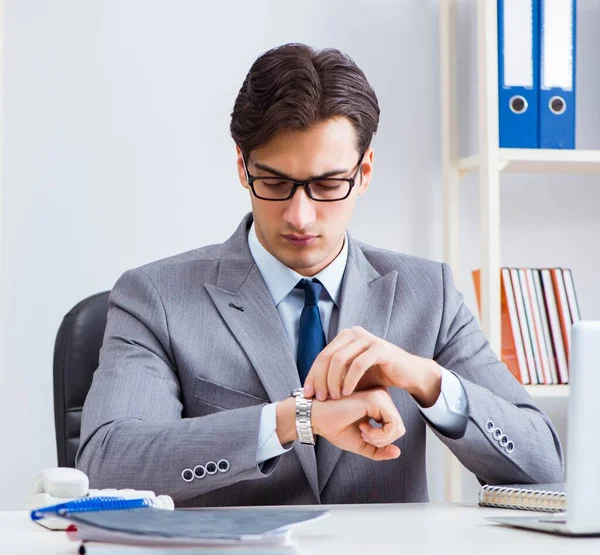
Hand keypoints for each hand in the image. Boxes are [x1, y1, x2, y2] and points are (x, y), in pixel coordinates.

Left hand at [303, 326, 441, 406]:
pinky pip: (358, 364)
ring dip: (333, 380)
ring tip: (334, 397)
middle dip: (320, 379)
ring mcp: (367, 339)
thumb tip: (308, 387)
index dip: (312, 375)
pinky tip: (347, 392)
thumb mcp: (350, 375)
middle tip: (320, 398)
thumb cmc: (377, 376)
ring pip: (340, 359)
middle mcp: (354, 333)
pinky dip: (349, 380)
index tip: (307, 394)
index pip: (322, 356)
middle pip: (328, 356)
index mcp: (345, 337)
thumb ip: (333, 376)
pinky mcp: (380, 348)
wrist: (408, 374)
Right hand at [312, 388, 404, 460]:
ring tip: (362, 431)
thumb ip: (379, 450)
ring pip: (398, 427)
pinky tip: (363, 428)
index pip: (396, 428)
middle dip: (382, 440)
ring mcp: (380, 396)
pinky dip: (379, 435)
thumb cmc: (335, 427)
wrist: (317, 418)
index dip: (381, 440)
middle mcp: (382, 397)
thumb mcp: (361, 443)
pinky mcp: (376, 399)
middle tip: (362, 433)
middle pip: (400, 428)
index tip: (363, 434)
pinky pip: (392, 425)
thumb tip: (398, 452)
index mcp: (379, 404)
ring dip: (379, 438)